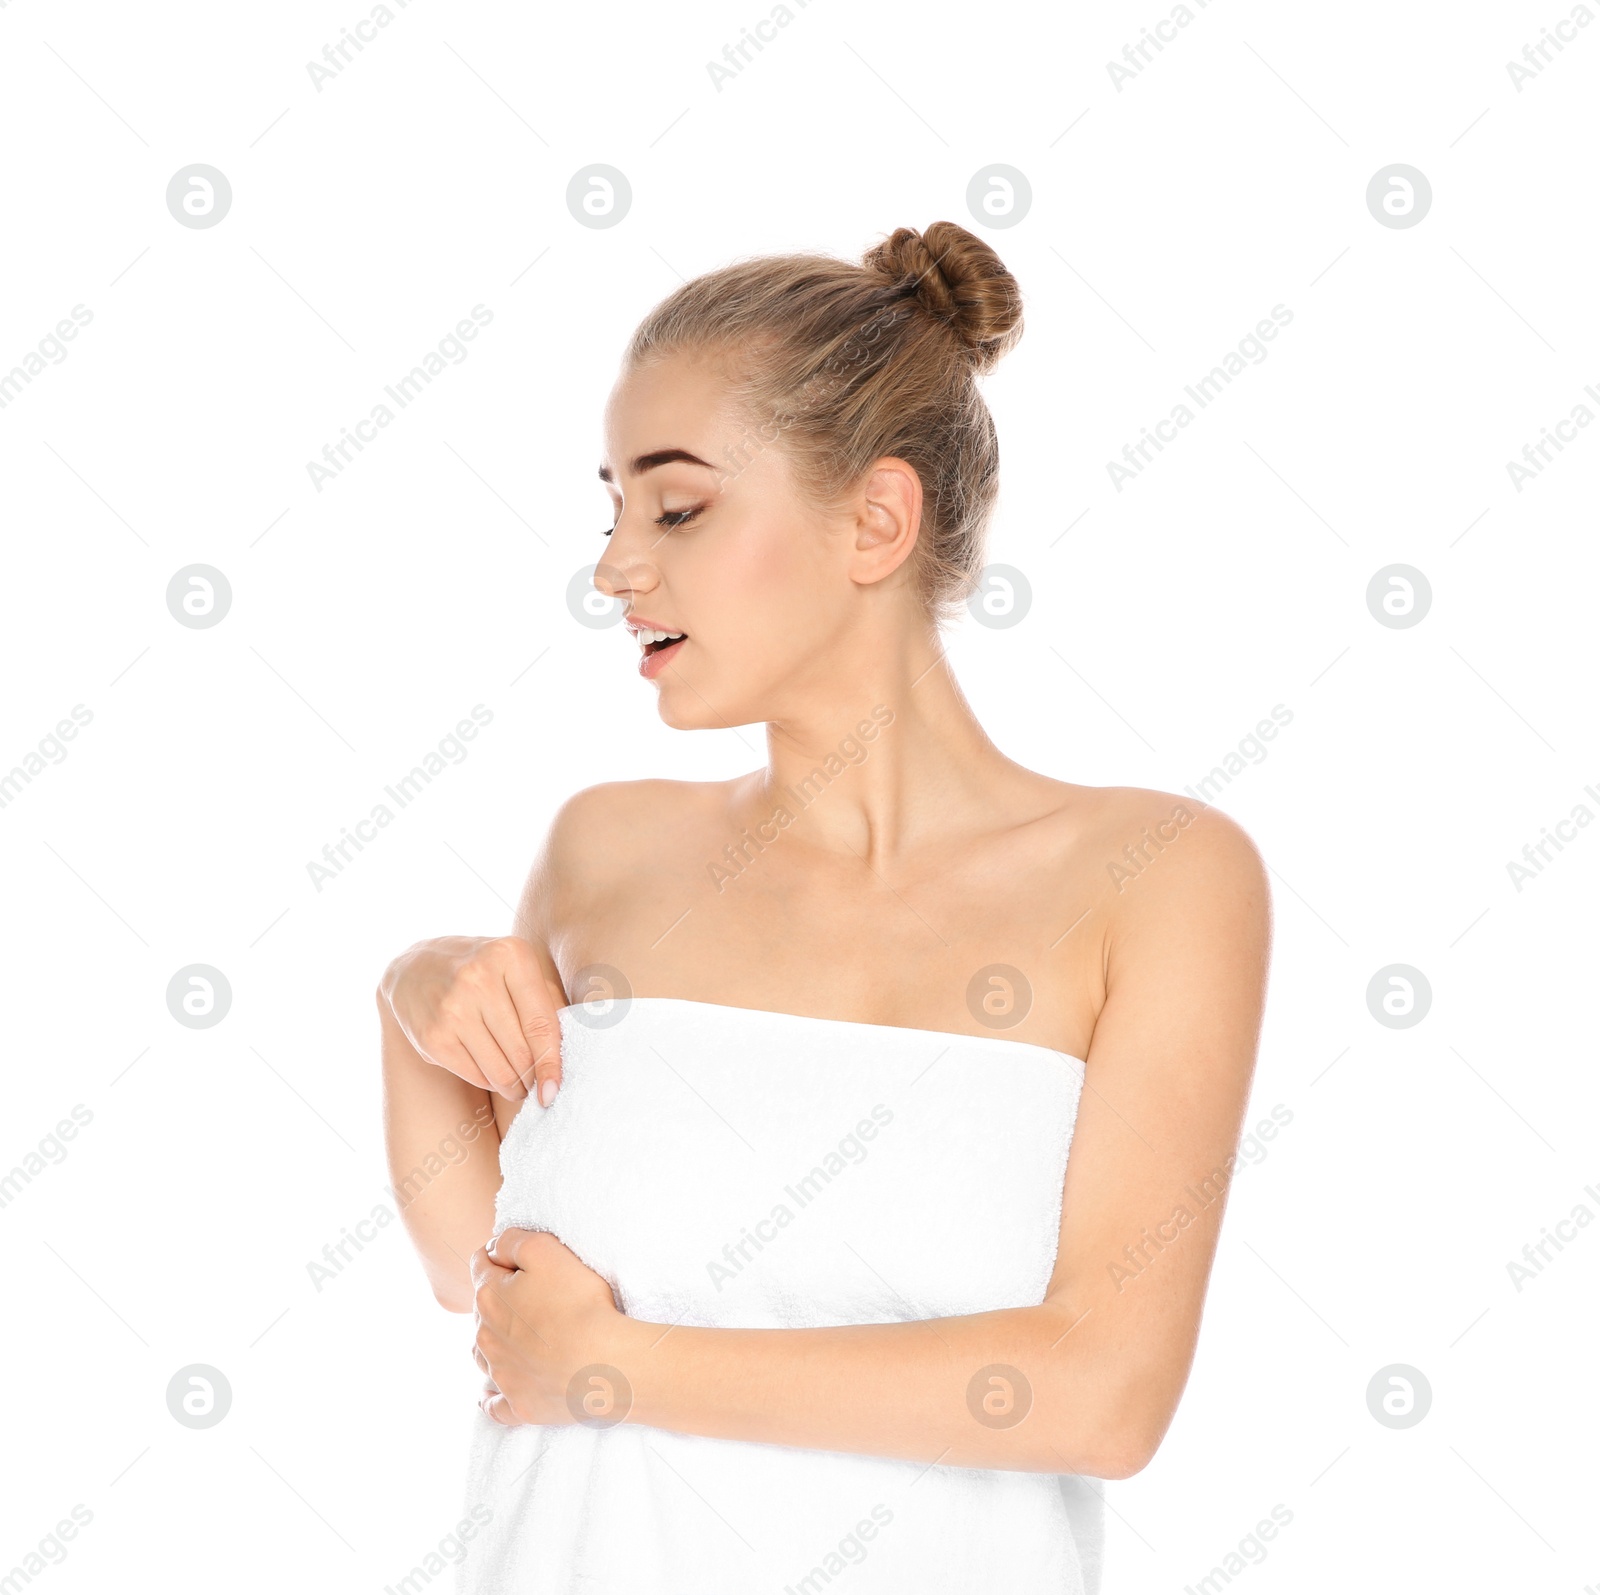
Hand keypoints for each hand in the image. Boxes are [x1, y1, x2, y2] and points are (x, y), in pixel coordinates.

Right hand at [379, 936, 566, 1102]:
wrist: (414, 969)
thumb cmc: (483, 972)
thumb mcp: (517, 968)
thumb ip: (548, 1000)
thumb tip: (568, 1050)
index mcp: (510, 955)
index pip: (540, 1023)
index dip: (552, 1063)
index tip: (555, 1090)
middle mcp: (479, 979)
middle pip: (521, 1052)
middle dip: (534, 1078)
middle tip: (539, 1086)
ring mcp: (452, 1008)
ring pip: (498, 1070)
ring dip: (514, 1087)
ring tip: (519, 1086)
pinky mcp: (433, 1036)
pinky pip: (474, 1075)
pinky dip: (489, 1082)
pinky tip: (493, 1075)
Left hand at [471, 1229, 633, 1426]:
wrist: (602, 1362)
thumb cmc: (578, 1302)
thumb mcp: (545, 1249)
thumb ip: (512, 1241)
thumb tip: (493, 1247)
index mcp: (489, 1298)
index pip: (480, 1265)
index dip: (500, 1256)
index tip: (520, 1258)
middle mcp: (486, 1338)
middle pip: (482, 1310)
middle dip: (499, 1300)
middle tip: (531, 1295)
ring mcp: (502, 1376)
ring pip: (483, 1355)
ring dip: (493, 1343)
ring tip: (514, 1337)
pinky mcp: (519, 1406)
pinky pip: (495, 1406)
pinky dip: (492, 1398)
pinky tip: (491, 1394)